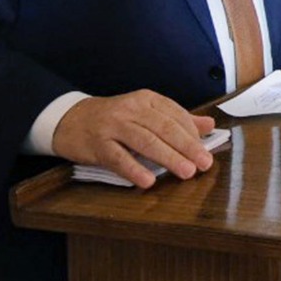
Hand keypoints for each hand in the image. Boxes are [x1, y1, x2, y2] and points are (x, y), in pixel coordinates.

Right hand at [52, 90, 215, 188]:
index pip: (175, 115)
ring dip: (168, 157)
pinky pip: (118, 158)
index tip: (207, 151)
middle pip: (164, 128)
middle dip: (187, 146)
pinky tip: (148, 181)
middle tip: (204, 163)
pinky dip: (134, 169)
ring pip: (145, 141)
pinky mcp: (97, 144)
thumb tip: (209, 125)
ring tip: (186, 171)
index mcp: (146, 99)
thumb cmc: (114, 119)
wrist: (70, 119)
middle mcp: (131, 109)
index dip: (193, 134)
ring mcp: (113, 125)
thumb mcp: (145, 113)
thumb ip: (177, 119)